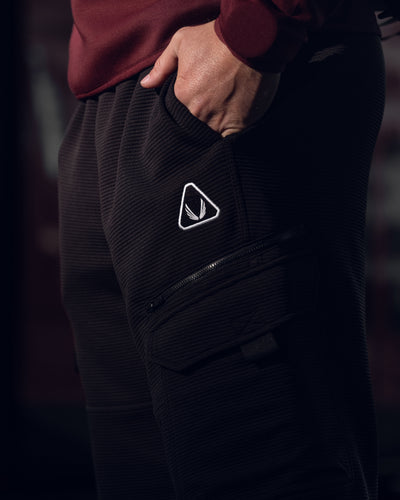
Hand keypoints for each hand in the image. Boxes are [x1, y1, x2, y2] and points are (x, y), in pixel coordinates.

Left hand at [140, 21, 279, 136]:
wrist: (251, 40)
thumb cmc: (215, 39)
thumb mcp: (181, 42)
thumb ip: (162, 66)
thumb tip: (146, 85)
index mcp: (182, 94)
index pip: (183, 105)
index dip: (194, 97)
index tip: (205, 88)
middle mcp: (197, 111)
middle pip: (198, 118)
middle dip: (206, 110)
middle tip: (220, 94)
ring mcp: (217, 120)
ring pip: (213, 128)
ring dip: (219, 121)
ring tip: (230, 103)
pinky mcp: (237, 125)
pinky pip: (230, 138)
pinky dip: (231, 132)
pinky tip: (237, 118)